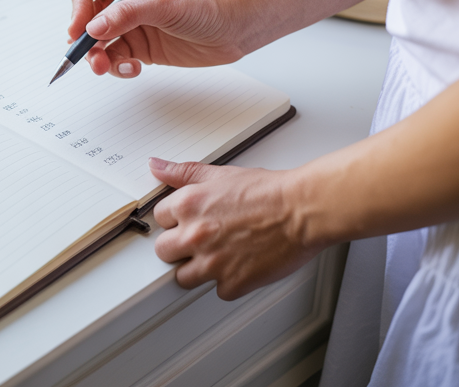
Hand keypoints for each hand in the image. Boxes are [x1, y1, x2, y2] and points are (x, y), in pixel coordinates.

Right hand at [67, 0, 247, 76]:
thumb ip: (128, 15)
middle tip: (90, 55)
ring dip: (97, 56)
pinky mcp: (140, 45)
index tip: (79, 27)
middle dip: (84, 37)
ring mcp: (131, 23)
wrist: (237, 26)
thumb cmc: (209, 3)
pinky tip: (133, 69)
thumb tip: (94, 28)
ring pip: (98, 41)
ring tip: (105, 67)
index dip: (77, 4)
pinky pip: (115, 57)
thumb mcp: (166, 5)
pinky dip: (117, 66)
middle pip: (86, 15)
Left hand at [150, 158, 322, 299]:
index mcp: (188, 206)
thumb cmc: (268, 192)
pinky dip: (229, 282)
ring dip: (197, 269)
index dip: (176, 219)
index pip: (159, 219)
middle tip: (201, 240)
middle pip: (164, 251)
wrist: (302, 211)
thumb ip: (183, 173)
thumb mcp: (220, 175)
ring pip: (183, 277)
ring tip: (219, 255)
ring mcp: (213, 263)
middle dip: (178, 246)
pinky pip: (218, 290)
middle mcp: (195, 235)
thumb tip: (156, 166)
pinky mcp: (233, 283)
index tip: (189, 221)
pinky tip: (241, 265)